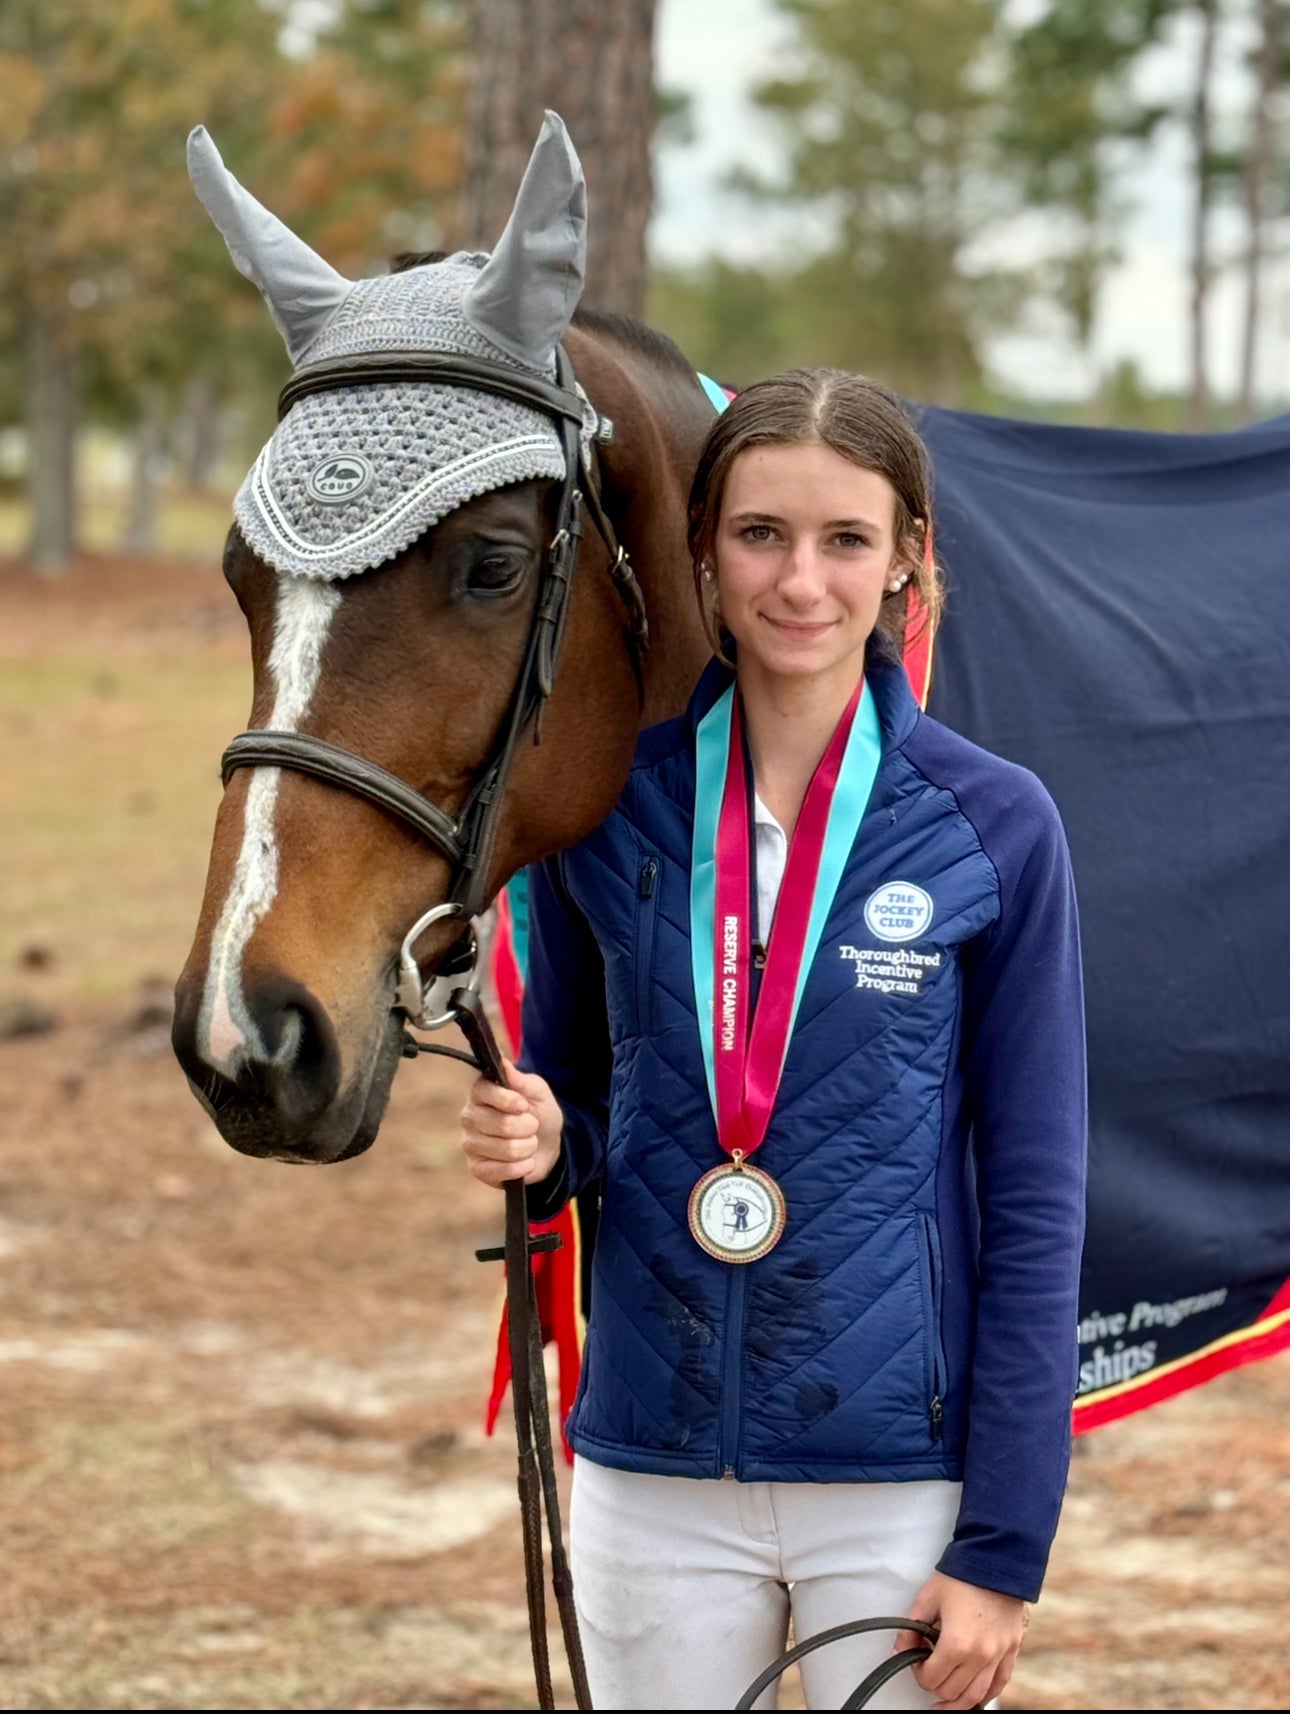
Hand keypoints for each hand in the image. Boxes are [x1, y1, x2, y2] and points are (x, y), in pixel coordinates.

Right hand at [460, 1058, 563, 1188]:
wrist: (546, 1146)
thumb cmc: (539, 1113)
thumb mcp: (538, 1092)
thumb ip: (521, 1079)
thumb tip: (503, 1063)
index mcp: (480, 1093)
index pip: (485, 1092)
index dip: (509, 1101)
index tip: (524, 1105)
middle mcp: (469, 1117)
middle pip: (502, 1125)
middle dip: (528, 1127)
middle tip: (531, 1125)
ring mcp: (471, 1144)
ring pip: (507, 1149)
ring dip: (528, 1147)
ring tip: (528, 1143)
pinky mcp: (478, 1169)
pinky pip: (503, 1171)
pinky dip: (523, 1167)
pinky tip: (523, 1161)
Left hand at [893, 1570, 1026, 1709]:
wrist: (996, 1560)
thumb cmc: (962, 1575)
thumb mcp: (928, 1597)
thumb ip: (912, 1626)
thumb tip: (901, 1646)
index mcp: (957, 1644)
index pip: (931, 1679)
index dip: (918, 1672)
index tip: (916, 1658)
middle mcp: (980, 1657)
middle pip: (952, 1692)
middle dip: (935, 1685)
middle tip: (928, 1670)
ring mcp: (998, 1656)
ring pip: (976, 1696)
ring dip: (958, 1702)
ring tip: (945, 1704)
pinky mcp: (1011, 1650)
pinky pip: (999, 1684)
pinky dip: (985, 1695)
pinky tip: (974, 1697)